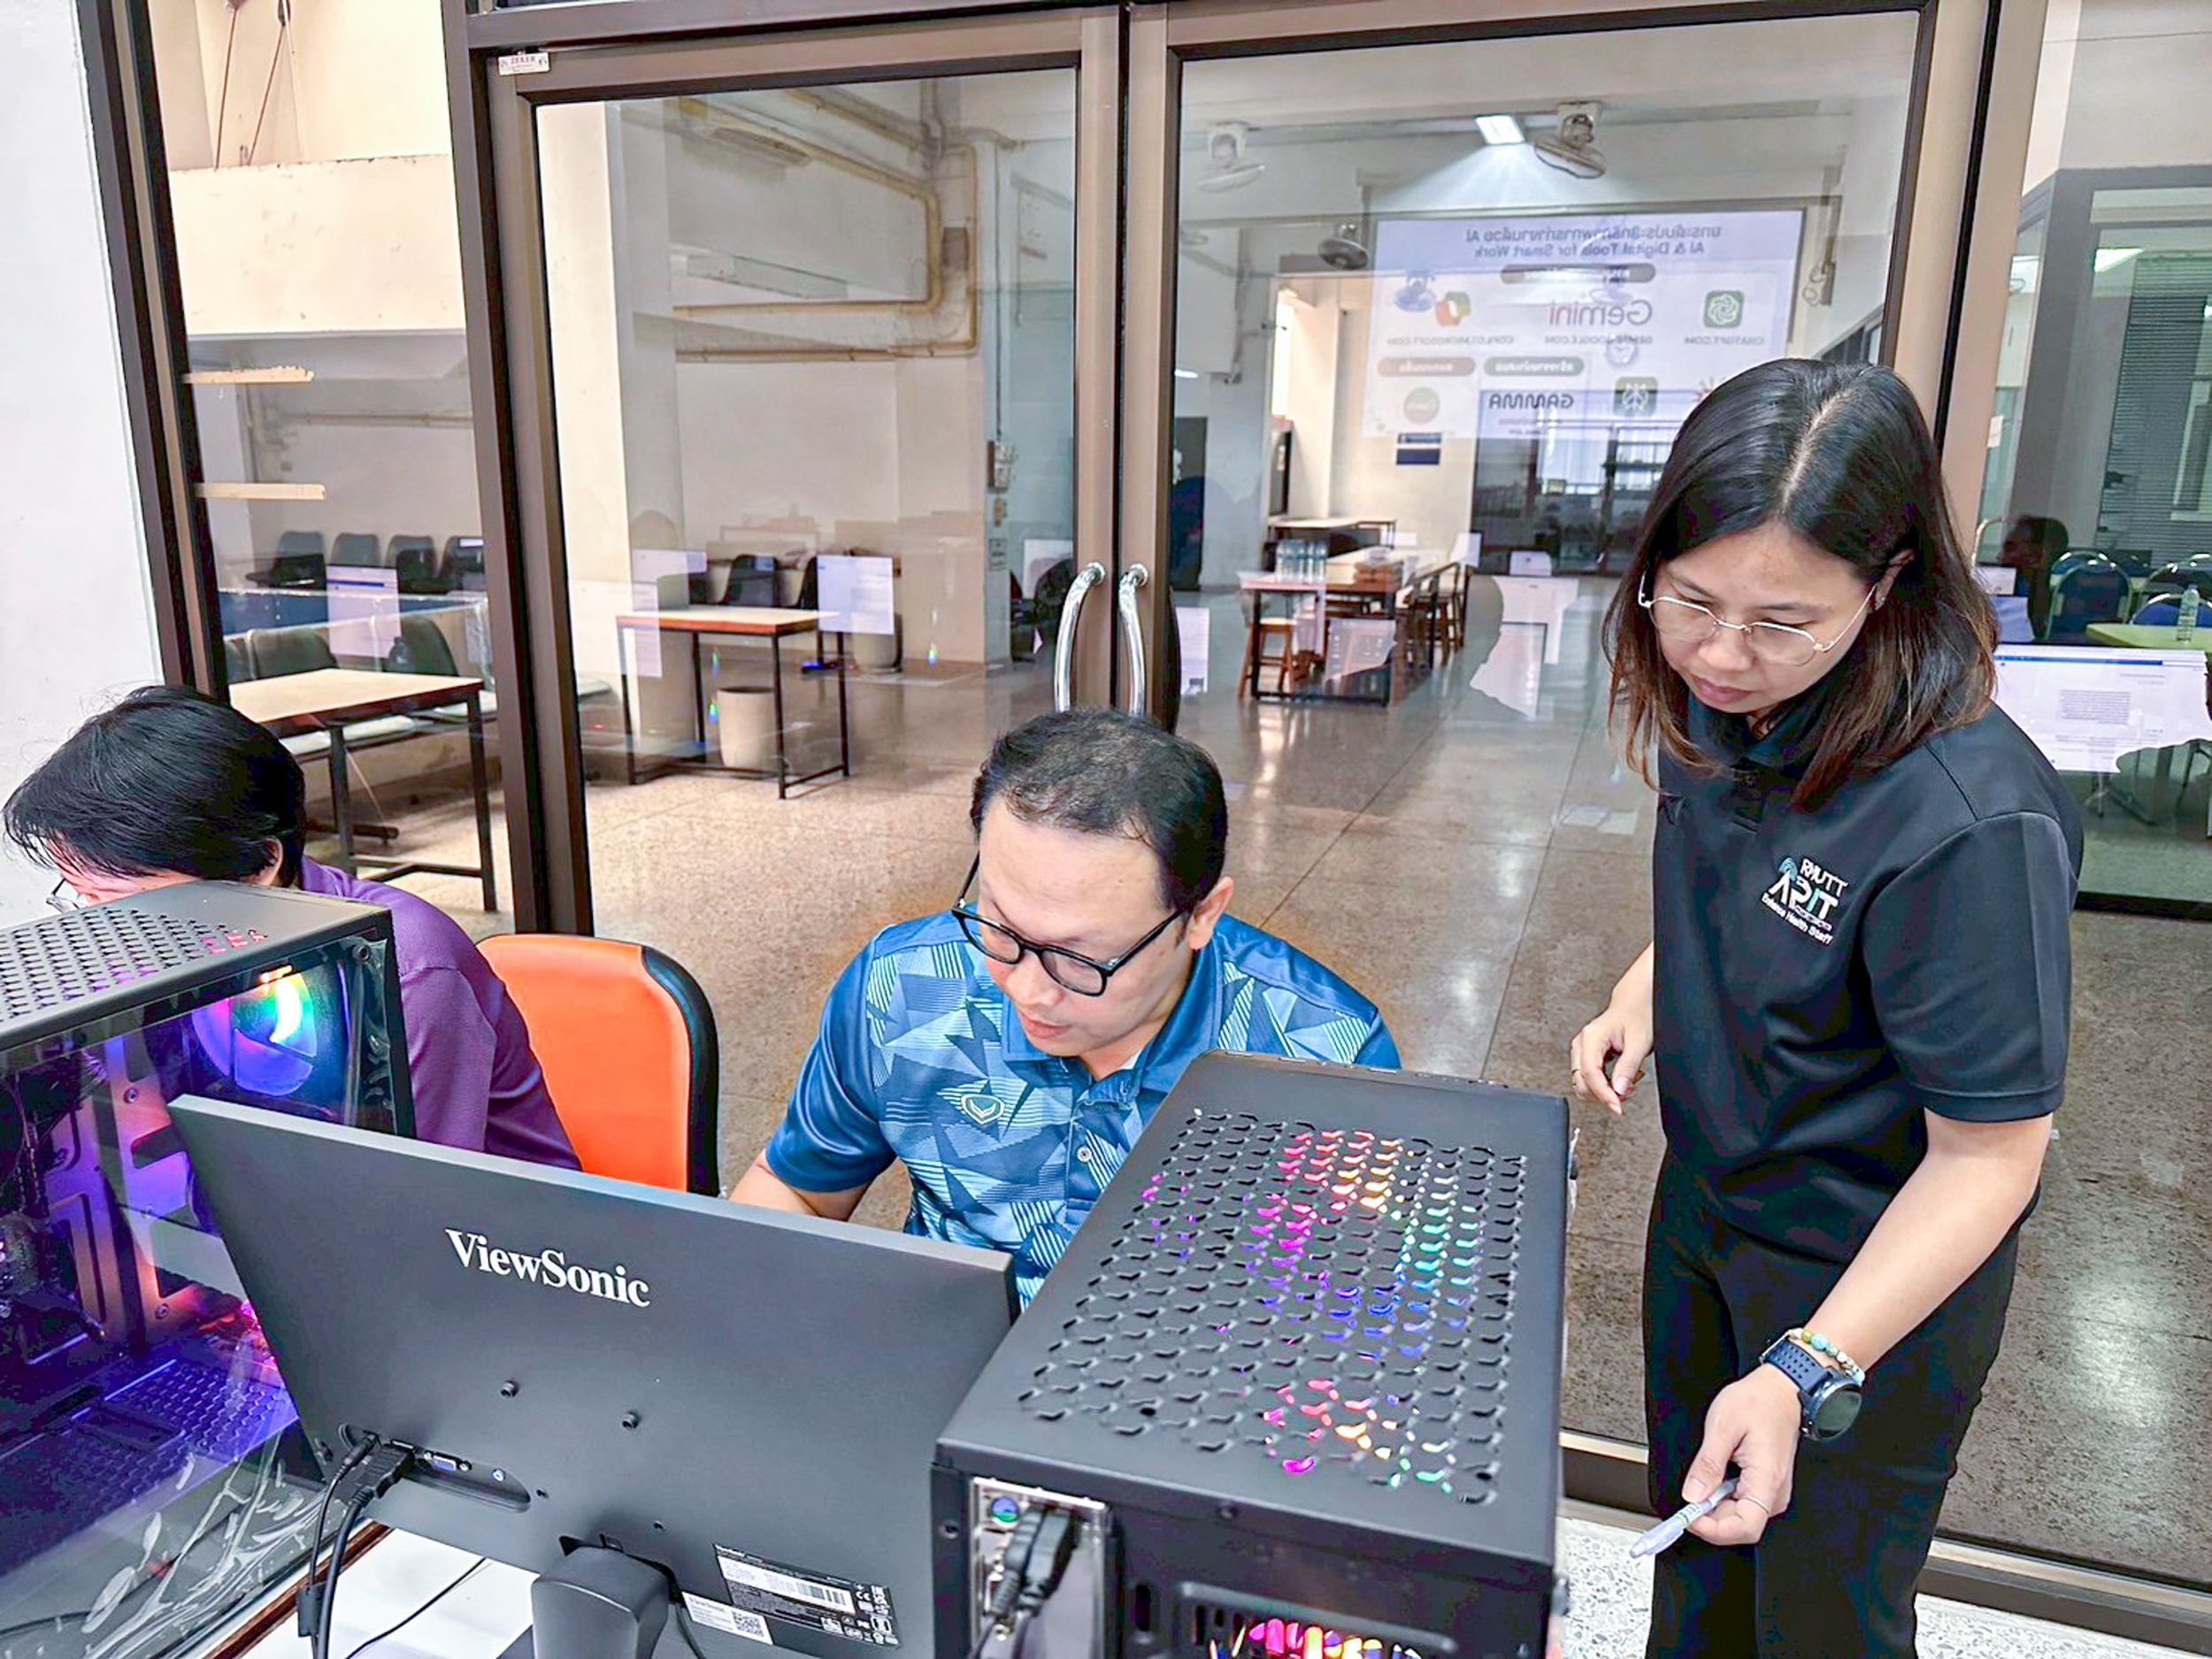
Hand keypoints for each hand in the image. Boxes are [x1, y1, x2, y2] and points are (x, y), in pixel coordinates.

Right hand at [1569, 999, 1650, 1115]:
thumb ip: (1628, 1068)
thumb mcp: (1639, 1043)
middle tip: (1629, 1090)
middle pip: (1582, 1082)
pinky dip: (1605, 1084)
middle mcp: (1582, 1044)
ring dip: (1605, 1090)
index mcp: (1591, 1037)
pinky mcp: (1587, 1056)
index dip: (1603, 1095)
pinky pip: (1590, 1079)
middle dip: (1604, 1093)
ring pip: (1584, 1084)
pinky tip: (1620, 1078)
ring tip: (1627, 1081)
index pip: (1590, 1074)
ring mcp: (1582, 1050)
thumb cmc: (1638, 1016)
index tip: (1617, 1108)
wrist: (1636, 1004)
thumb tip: (1619, 1091)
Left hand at [1681, 1366, 1799, 1546]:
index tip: (1688, 1519)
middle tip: (1685, 1501)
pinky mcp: (1766, 1486)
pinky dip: (1721, 1499)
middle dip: (1708, 1518)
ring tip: (1700, 1483)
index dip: (1713, 1530)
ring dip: (1714, 1508)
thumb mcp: (1722, 1426)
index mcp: (1767, 1480)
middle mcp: (1774, 1492)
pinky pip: (1742, 1503)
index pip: (1744, 1527)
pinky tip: (1712, 1482)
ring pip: (1739, 1516)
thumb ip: (1707, 1464)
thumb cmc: (1758, 1401)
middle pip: (1739, 1525)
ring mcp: (1772, 1491)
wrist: (1780, 1389)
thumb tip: (1693, 1495)